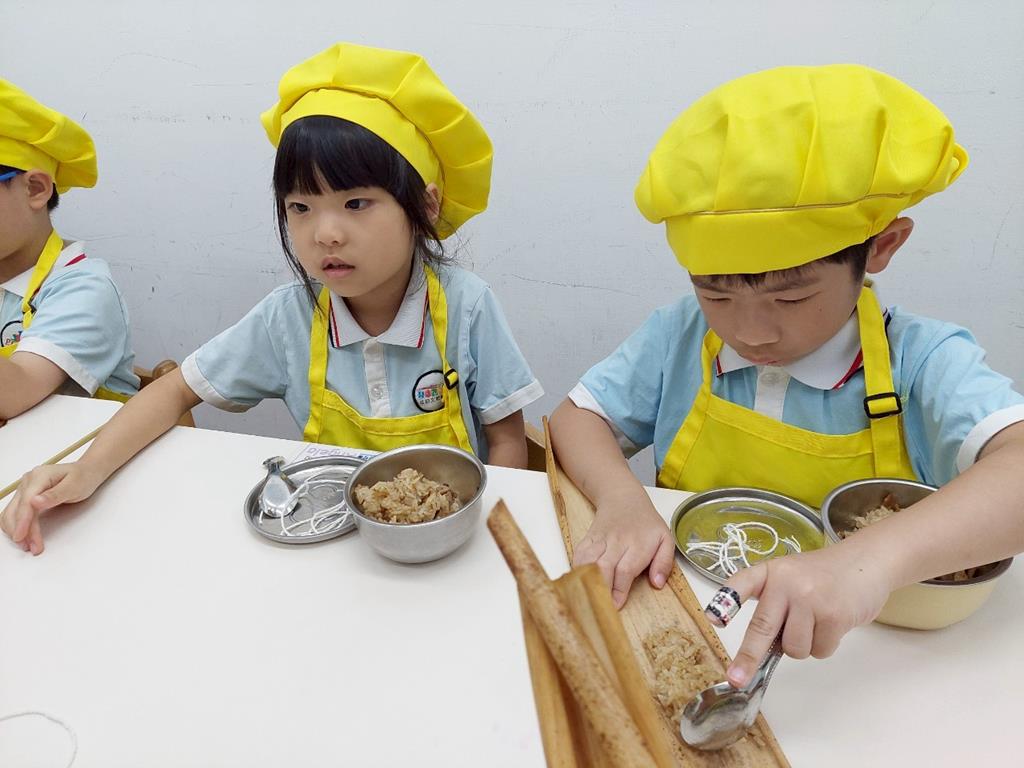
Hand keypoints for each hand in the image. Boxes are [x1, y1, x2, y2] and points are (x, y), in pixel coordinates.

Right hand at [0, 463, 103, 554]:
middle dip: (21, 530)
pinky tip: (25, 536)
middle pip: (16, 509)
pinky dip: (17, 526)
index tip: (22, 537)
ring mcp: (25, 489)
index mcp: (39, 476)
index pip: (25, 502)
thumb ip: (55, 495)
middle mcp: (28, 482)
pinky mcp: (26, 497)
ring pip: (11, 513)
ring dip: (16, 530)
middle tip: (33, 547)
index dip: (22, 521)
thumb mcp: (74, 486)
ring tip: (29, 545)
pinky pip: (15, 513)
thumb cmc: (83, 478)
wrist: (86, 472)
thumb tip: (34, 502)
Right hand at [573, 486, 675, 607]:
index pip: (626, 569)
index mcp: (638, 544)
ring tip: (586, 599)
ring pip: (587, 561)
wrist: (623, 498)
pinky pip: (578, 555)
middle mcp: (616, 542)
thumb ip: (665, 562)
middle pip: (603, 567)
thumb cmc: (646, 523)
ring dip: (586, 581)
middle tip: (600, 608)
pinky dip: (576, 570)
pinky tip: (578, 583)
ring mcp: (600, 540)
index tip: (616, 605)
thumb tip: (658, 584)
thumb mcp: (665, 539)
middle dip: (601, 589)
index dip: (619, 589)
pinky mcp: (587, 540)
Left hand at [720, 541, 894, 686]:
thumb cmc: (821, 576)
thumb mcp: (789, 576)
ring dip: (803, 646)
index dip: (725, 603)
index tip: (711, 619)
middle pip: (762, 627)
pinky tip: (831, 624)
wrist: (866, 562)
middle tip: (737, 678)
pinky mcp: (834, 616)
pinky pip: (819, 651)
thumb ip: (772, 603)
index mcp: (769, 572)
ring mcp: (810, 599)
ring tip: (816, 622)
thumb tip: (759, 649)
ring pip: (793, 648)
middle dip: (748, 657)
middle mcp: (786, 583)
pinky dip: (824, 645)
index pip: (741, 584)